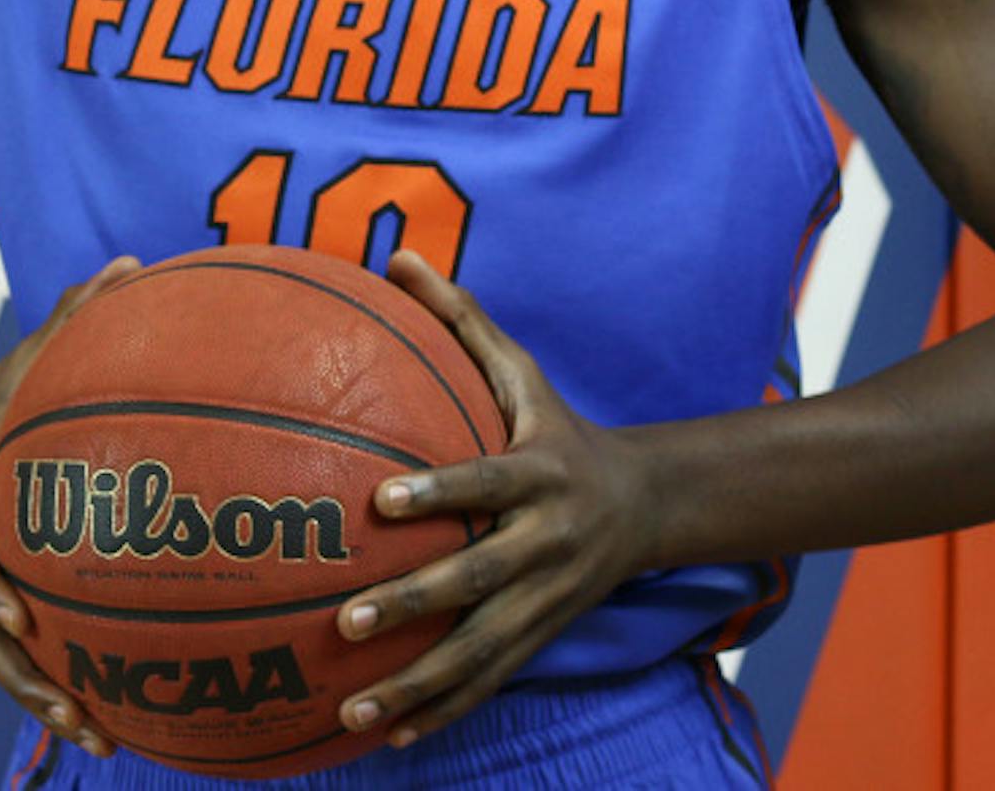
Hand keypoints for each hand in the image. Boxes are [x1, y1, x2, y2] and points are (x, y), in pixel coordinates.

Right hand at [0, 253, 140, 760]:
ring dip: (42, 702)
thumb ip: (75, 315)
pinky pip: (22, 653)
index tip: (22, 614)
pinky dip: (54, 687)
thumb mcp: (24, 354)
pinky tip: (109, 721)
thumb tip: (133, 262)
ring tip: (97, 741)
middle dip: (24, 678)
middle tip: (73, 711)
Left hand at [333, 250, 662, 749]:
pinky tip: (386, 737)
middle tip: (347, 620)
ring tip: (352, 708)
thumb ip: (459, 319)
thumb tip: (395, 256)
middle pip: (480, 581)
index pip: (486, 482)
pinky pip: (488, 684)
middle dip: (416, 604)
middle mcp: (547, 543)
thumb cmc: (557, 428)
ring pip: (481, 652)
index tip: (381, 502)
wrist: (646, 506)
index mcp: (541, 473)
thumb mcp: (522, 372)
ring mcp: (547, 601)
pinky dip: (440, 713)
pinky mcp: (541, 639)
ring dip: (418, 684)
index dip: (439, 491)